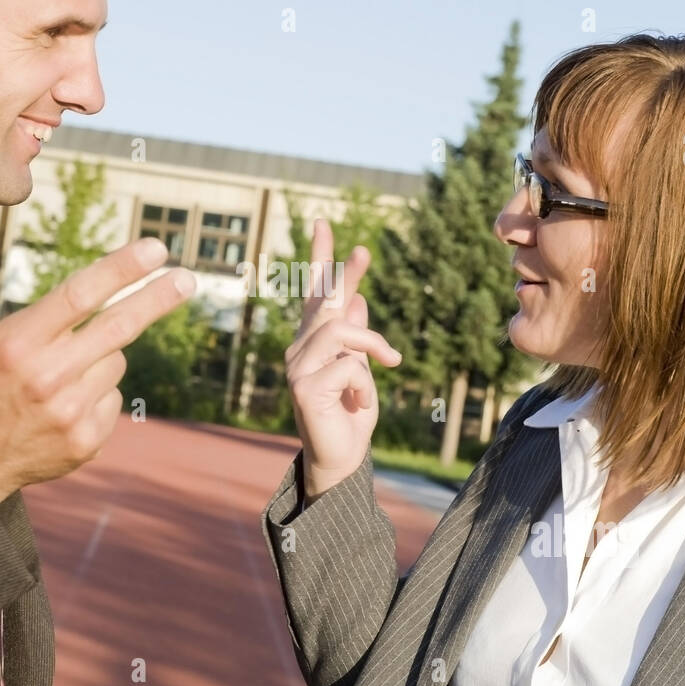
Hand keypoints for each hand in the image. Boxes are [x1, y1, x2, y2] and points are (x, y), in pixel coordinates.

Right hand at [0, 237, 194, 505]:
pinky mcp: (87, 440)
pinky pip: (114, 398)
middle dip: (157, 299)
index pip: (79, 295)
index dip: (121, 269)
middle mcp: (48, 376)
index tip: (155, 250)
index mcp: (18, 343)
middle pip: (118, 327)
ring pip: (115, 362)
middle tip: (187, 279)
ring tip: (63, 371)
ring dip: (102, 356)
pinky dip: (99, 394)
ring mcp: (70, 411)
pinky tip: (67, 403)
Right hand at [285, 219, 401, 501]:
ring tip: (388, 364)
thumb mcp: (362, 370)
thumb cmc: (350, 417)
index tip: (325, 225)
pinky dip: (366, 384)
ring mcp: (296, 368)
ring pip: (342, 333)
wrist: (341, 460)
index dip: (322, 260)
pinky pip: (349, 366)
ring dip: (372, 347)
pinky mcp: (303, 388)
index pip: (315, 295)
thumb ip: (355, 337)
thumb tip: (356, 298)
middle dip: (344, 273)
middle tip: (363, 249)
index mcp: (312, 343)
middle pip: (326, 303)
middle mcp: (297, 350)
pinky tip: (359, 403)